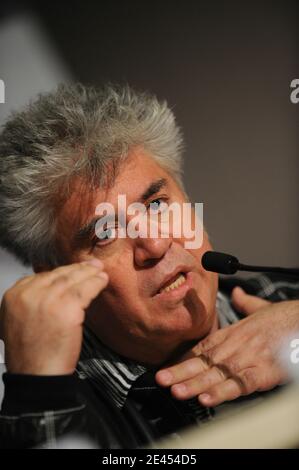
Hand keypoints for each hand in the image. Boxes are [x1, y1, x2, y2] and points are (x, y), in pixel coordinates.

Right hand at [0, 259, 107, 374]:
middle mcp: (28, 294)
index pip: (41, 276)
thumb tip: (51, 286)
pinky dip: (96, 283)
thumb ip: (31, 302)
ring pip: (73, 279)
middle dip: (76, 269)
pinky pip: (85, 288)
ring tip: (99, 271)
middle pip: (58, 274)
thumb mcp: (19, 322)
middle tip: (91, 266)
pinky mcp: (67, 307)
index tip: (72, 270)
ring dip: (89, 273)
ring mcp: (48, 299)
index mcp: (14, 296)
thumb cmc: (30, 355)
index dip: (60, 272)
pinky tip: (102, 281)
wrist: (37, 377)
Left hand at [156, 287, 298, 406]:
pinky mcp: (264, 372)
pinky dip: (224, 392)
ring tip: (178, 392)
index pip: (201, 348)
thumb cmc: (284, 319)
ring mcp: (248, 359)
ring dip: (196, 384)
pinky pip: (240, 385)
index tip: (165, 368)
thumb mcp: (260, 308)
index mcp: (232, 333)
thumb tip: (237, 294)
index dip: (182, 360)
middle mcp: (235, 346)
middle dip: (181, 373)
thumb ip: (244, 303)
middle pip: (204, 362)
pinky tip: (209, 399)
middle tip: (162, 380)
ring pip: (217, 375)